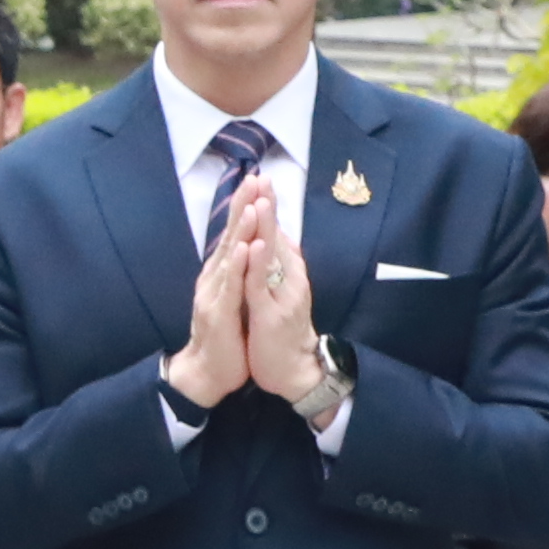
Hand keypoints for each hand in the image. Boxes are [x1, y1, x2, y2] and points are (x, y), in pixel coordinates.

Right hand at [163, 175, 262, 408]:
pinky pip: (228, 286)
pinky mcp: (218, 314)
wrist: (206, 373)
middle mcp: (214, 278)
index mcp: (221, 274)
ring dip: (240, 230)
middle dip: (243, 206)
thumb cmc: (225, 336)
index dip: (245, 206)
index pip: (235, 233)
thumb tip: (250, 248)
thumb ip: (240, 273)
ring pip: (229, 256)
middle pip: (230, 236)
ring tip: (251, 204)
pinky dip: (235, 265)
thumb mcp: (235, 297)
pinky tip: (243, 247)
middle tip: (254, 178)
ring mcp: (214, 294)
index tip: (257, 181)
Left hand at [232, 177, 328, 419]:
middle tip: (263, 177)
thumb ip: (279, 265)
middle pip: (276, 236)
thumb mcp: (280, 291)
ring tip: (261, 201)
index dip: (267, 206)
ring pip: (272, 257)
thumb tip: (277, 237)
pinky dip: (259, 265)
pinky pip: (262, 286)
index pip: (275, 233)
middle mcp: (288, 279)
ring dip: (266, 228)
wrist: (292, 371)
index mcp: (286, 273)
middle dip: (268, 207)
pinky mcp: (271, 314)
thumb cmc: (282, 329)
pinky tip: (256, 246)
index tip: (259, 177)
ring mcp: (281, 296)